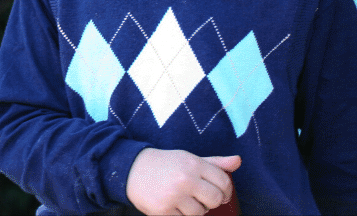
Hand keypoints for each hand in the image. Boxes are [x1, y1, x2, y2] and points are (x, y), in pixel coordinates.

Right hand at [126, 148, 240, 215]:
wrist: (131, 168)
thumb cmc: (165, 164)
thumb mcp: (188, 158)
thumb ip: (214, 162)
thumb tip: (238, 161)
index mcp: (193, 163)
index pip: (224, 182)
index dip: (225, 189)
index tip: (217, 190)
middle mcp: (184, 179)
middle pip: (215, 199)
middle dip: (211, 201)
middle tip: (200, 196)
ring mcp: (174, 195)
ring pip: (200, 213)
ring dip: (195, 209)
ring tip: (183, 199)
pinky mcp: (163, 210)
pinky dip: (181, 214)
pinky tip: (173, 204)